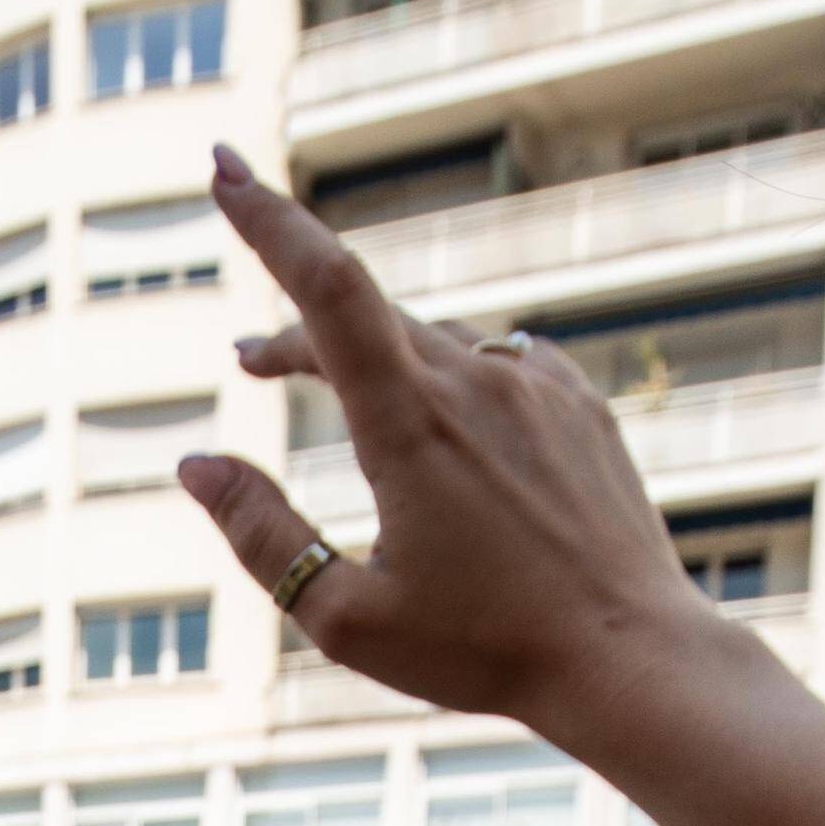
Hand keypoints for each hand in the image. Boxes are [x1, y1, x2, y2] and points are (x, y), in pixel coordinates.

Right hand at [177, 147, 725, 750]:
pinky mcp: (579, 405)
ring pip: (430, 340)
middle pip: (364, 314)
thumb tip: (193, 465)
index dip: (268, 219)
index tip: (224, 168)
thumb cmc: (485, 651)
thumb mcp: (347, 616)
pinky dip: (449, 376)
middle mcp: (475, 382)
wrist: (631, 657)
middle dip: (297, 332)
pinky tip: (443, 419)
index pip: (326, 285)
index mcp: (410, 423)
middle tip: (247, 363)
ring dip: (372, 361)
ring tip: (340, 402)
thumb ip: (262, 534)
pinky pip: (497, 362)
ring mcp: (537, 385)